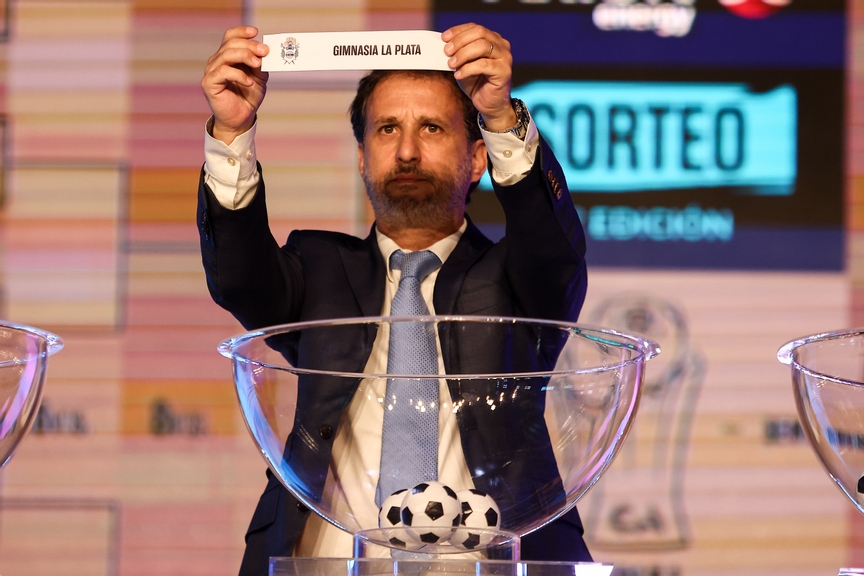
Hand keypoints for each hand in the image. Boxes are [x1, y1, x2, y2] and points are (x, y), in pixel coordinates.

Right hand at [201, 26, 269, 144]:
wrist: (241, 119)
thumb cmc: (248, 97)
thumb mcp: (259, 78)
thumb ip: (260, 64)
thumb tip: (265, 52)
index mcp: (227, 56)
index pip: (230, 37)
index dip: (241, 31)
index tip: (256, 32)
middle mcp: (217, 61)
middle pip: (230, 44)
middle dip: (249, 45)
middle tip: (264, 51)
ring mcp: (211, 71)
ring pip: (226, 55)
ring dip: (244, 56)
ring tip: (258, 64)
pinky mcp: (209, 83)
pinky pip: (223, 72)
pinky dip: (239, 75)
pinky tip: (249, 82)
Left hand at [442, 23, 515, 132]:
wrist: (490, 105)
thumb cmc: (477, 84)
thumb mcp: (463, 64)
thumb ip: (457, 53)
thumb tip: (444, 45)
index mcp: (493, 39)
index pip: (475, 28)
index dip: (458, 31)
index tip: (444, 38)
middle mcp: (502, 45)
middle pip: (479, 33)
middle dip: (460, 41)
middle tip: (447, 52)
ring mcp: (505, 57)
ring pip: (482, 46)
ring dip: (463, 54)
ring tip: (451, 64)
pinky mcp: (504, 71)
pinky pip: (483, 65)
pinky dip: (468, 68)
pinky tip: (459, 75)